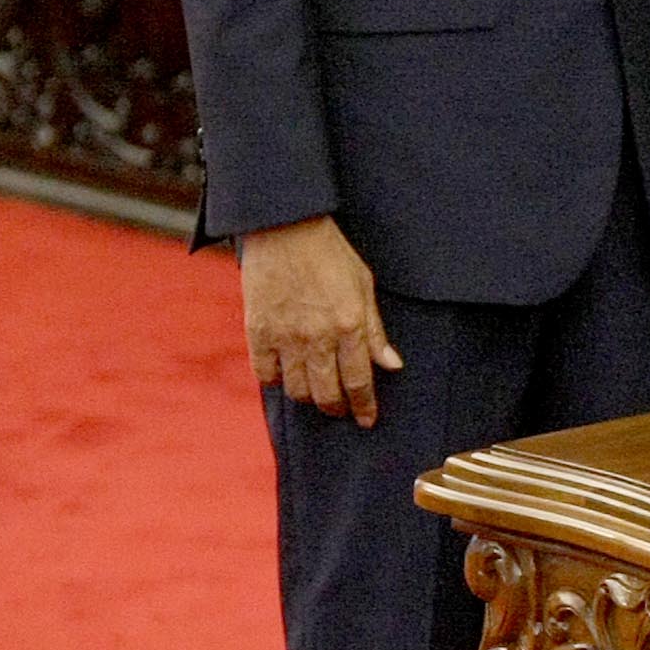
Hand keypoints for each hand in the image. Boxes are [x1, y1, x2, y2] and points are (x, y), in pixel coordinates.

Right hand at [242, 216, 402, 427]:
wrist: (284, 228)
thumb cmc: (330, 254)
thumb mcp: (364, 286)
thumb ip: (375, 330)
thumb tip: (392, 365)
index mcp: (349, 325)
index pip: (360, 382)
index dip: (364, 407)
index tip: (367, 421)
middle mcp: (318, 337)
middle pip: (327, 393)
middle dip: (337, 408)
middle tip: (341, 409)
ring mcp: (285, 336)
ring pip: (296, 389)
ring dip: (308, 397)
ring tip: (315, 392)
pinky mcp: (257, 332)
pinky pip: (265, 374)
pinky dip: (276, 380)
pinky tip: (285, 375)